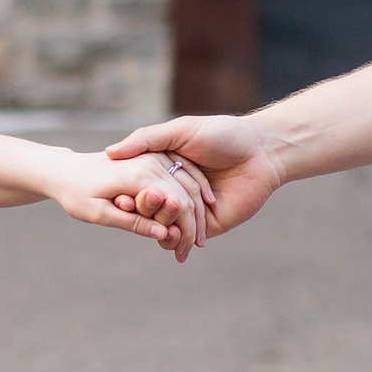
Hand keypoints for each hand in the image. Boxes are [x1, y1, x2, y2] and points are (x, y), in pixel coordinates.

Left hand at [50, 150, 204, 258]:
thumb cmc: (75, 194)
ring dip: (195, 210)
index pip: (176, 204)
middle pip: (185, 194)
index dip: (184, 231)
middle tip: (189, 251)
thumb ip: (133, 223)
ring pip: (187, 183)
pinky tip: (195, 212)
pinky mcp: (151, 155)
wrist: (64, 170)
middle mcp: (149, 161)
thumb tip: (163, 234)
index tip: (182, 253)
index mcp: (138, 176)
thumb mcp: (99, 214)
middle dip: (193, 225)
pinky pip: (180, 174)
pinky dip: (190, 193)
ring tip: (194, 239)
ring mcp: (152, 155)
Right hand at [105, 115, 285, 240]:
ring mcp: (189, 209)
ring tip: (152, 221)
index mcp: (165, 167)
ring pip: (162, 225)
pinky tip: (167, 237)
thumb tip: (111, 152)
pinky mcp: (206, 226)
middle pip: (147, 207)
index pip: (137, 185)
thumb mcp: (181, 130)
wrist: (261, 153)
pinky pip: (183, 237)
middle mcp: (175, 189)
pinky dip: (172, 240)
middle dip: (139, 210)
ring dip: (154, 226)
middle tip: (129, 208)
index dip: (126, 191)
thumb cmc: (223, 135)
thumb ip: (146, 140)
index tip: (114, 195)